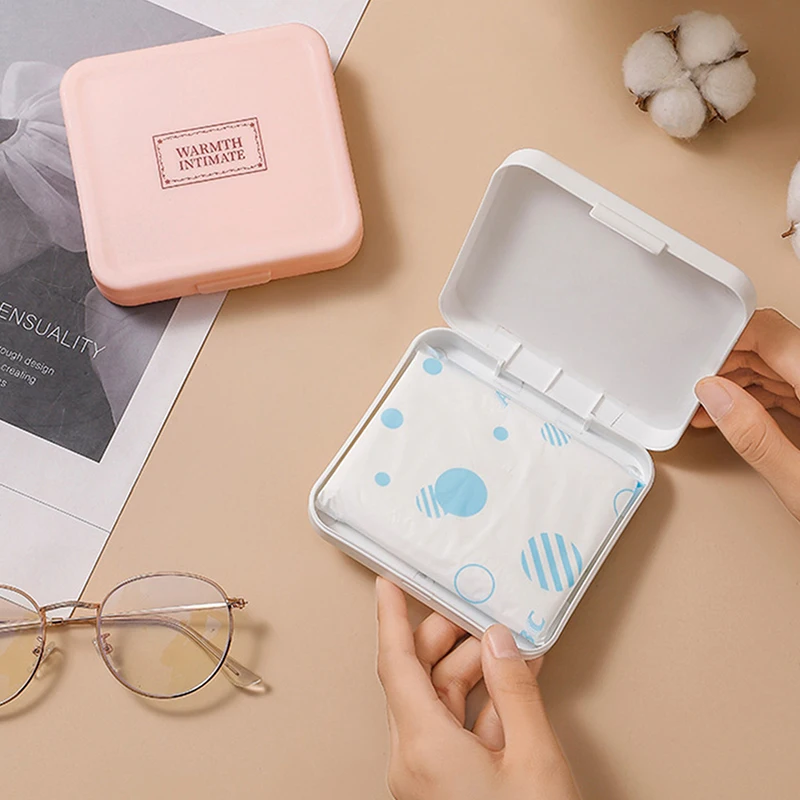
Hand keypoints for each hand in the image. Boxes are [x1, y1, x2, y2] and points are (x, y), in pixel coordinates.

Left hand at [375, 577, 579, 799]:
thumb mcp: (534, 759)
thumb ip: (514, 693)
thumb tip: (498, 644)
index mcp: (424, 747)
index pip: (396, 664)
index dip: (391, 617)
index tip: (389, 584)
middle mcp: (414, 761)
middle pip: (418, 678)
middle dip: (448, 639)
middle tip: (475, 610)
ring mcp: (426, 776)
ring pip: (438, 703)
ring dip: (473, 670)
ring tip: (509, 645)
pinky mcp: (445, 787)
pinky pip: (454, 729)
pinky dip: (483, 703)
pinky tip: (513, 684)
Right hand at [693, 308, 799, 519]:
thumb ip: (754, 435)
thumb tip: (715, 396)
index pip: (770, 333)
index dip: (729, 338)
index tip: (698, 358)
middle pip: (772, 346)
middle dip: (727, 364)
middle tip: (694, 389)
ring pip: (778, 366)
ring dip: (738, 382)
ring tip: (706, 407)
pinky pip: (789, 387)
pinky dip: (757, 398)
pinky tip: (733, 415)